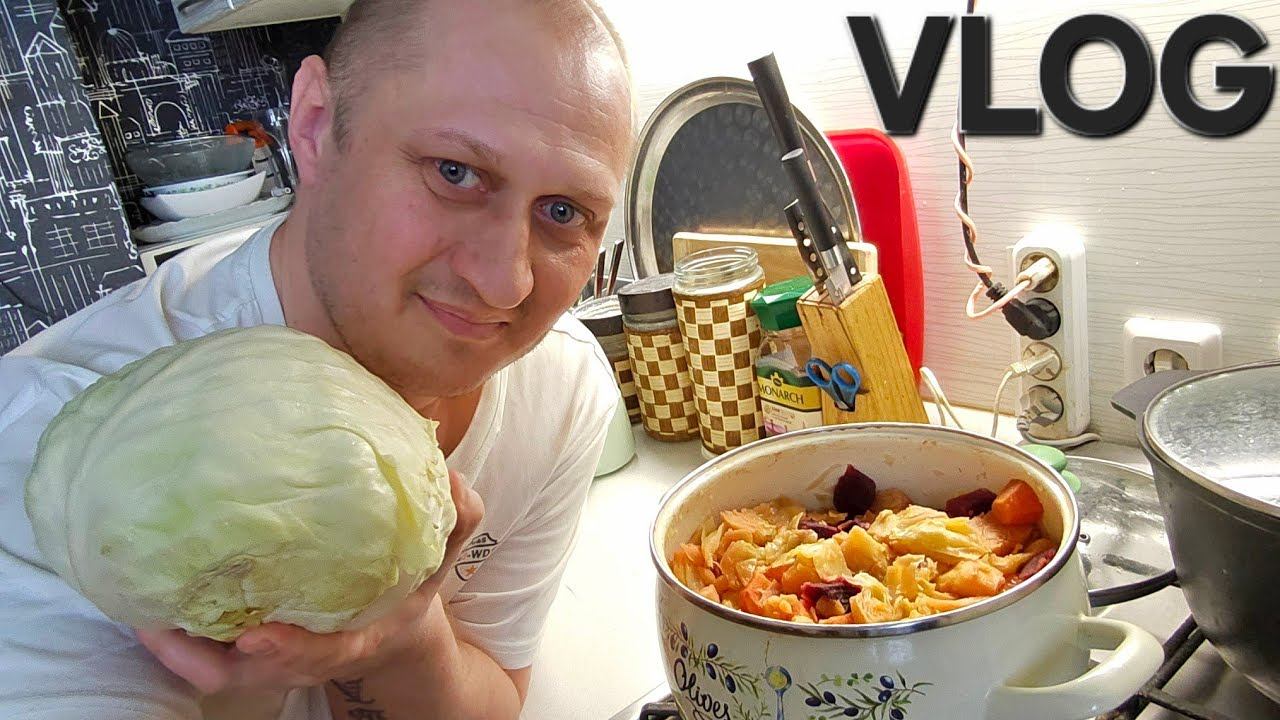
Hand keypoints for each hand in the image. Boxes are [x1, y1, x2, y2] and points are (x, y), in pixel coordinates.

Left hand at [138, 470, 483, 694]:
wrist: (390, 629)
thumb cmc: (407, 585)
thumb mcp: (440, 554)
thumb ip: (454, 519)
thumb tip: (451, 479)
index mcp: (356, 636)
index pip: (323, 652)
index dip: (291, 648)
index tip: (258, 634)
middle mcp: (308, 655)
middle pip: (247, 673)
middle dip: (202, 658)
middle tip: (158, 626)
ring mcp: (276, 656)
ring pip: (216, 668)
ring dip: (176, 648)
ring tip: (138, 610)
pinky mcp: (252, 647)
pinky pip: (207, 650)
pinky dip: (176, 634)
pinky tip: (148, 594)